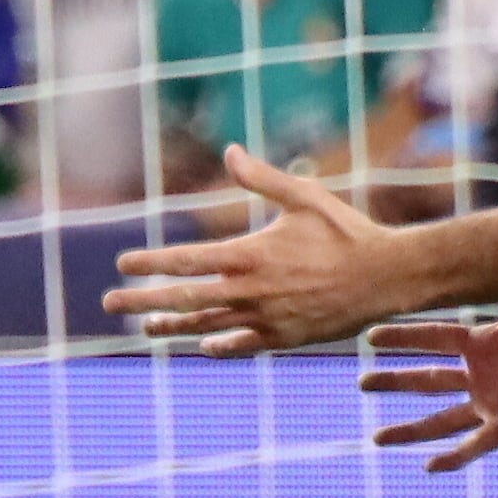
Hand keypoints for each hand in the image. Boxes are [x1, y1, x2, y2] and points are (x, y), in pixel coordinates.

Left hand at [107, 147, 411, 353]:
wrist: (387, 277)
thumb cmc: (347, 232)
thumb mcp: (305, 198)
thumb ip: (262, 179)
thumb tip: (230, 152)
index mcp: (251, 255)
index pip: (186, 261)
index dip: (151, 263)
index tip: (123, 263)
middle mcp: (252, 291)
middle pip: (184, 298)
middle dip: (143, 300)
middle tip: (109, 302)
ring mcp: (267, 319)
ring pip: (207, 325)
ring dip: (174, 325)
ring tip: (147, 325)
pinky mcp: (285, 338)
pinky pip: (242, 345)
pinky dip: (218, 345)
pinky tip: (201, 344)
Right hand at [360, 293, 497, 469]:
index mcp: (487, 342)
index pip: (433, 339)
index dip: (403, 337)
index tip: (369, 335)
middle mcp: (487, 375)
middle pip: (428, 381)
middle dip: (394, 383)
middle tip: (359, 383)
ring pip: (442, 419)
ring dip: (410, 430)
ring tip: (376, 439)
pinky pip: (479, 444)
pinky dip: (455, 456)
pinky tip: (430, 466)